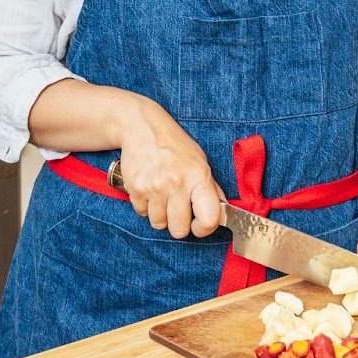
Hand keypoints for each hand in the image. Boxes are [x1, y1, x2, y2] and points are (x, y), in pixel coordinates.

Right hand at [118, 97, 223, 239]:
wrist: (143, 127)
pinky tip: (149, 188)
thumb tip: (222, 213)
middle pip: (179, 230)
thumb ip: (210, 188)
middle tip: (177, 207)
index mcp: (199, 176)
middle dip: (179, 223)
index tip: (199, 224)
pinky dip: (145, 206)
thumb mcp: (199, 161)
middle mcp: (177, 183)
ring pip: (159, 224)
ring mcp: (154, 187)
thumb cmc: (174, 145)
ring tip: (162, 194)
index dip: (205, 229)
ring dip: (160, 214)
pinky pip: (142, 213)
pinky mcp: (135, 188)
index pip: (209, 219)